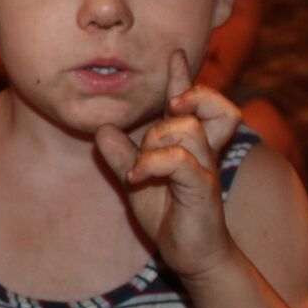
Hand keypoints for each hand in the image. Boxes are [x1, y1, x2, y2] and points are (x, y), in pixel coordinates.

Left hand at [95, 50, 239, 279]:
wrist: (191, 253)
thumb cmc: (168, 213)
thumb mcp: (136, 180)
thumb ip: (121, 155)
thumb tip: (103, 129)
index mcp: (186, 143)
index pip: (189, 102)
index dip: (184, 78)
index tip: (176, 54)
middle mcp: (202, 149)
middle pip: (202, 105)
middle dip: (180, 102)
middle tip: (167, 110)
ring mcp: (204, 166)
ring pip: (186, 128)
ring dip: (156, 140)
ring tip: (140, 164)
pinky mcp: (201, 187)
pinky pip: (179, 160)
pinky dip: (152, 164)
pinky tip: (135, 177)